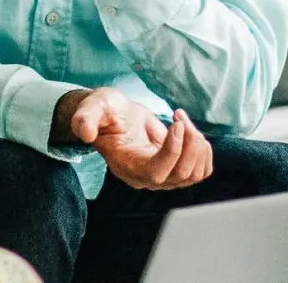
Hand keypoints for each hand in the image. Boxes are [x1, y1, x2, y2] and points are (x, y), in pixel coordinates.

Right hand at [61, 88, 211, 190]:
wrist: (116, 116)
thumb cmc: (105, 112)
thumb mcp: (92, 109)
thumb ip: (84, 119)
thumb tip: (85, 132)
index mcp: (126, 166)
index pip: (156, 172)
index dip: (172, 150)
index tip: (177, 123)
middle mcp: (146, 178)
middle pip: (182, 175)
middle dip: (190, 142)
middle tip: (179, 117)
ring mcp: (164, 177)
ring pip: (195, 173)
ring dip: (198, 143)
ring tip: (181, 119)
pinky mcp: (177, 169)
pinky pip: (202, 170)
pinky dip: (203, 149)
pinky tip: (187, 129)